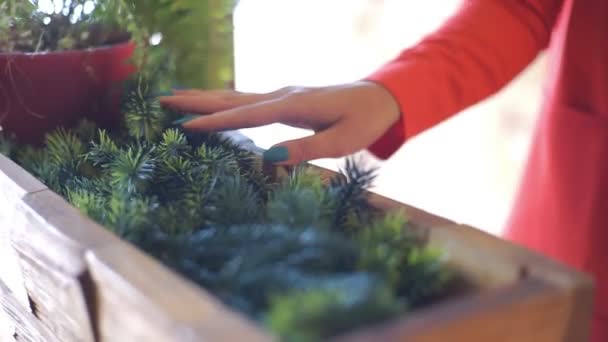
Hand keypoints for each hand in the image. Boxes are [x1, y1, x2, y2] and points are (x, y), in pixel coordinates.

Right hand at [159, 81, 400, 164]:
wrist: (380, 98)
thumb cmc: (364, 122)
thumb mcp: (341, 142)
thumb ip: (304, 149)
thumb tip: (267, 158)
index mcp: (292, 106)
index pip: (245, 116)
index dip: (214, 122)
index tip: (183, 125)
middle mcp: (282, 95)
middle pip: (231, 98)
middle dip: (196, 100)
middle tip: (161, 99)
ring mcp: (283, 94)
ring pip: (236, 96)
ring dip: (205, 97)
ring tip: (174, 97)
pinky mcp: (286, 99)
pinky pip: (247, 100)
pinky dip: (224, 101)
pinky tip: (214, 104)